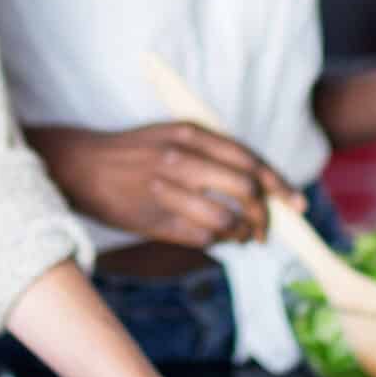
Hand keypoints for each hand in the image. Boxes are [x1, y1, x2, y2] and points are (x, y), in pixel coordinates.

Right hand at [24, 122, 290, 246]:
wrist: (80, 165)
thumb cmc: (134, 152)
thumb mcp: (172, 135)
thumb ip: (212, 153)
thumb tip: (258, 183)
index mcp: (189, 134)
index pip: (248, 161)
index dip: (278, 186)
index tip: (295, 204)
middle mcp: (180, 160)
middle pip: (244, 191)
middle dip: (264, 215)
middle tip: (265, 229)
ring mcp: (165, 191)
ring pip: (225, 220)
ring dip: (241, 234)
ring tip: (243, 237)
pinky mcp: (153, 220)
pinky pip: (200, 238)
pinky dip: (217, 243)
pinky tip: (216, 240)